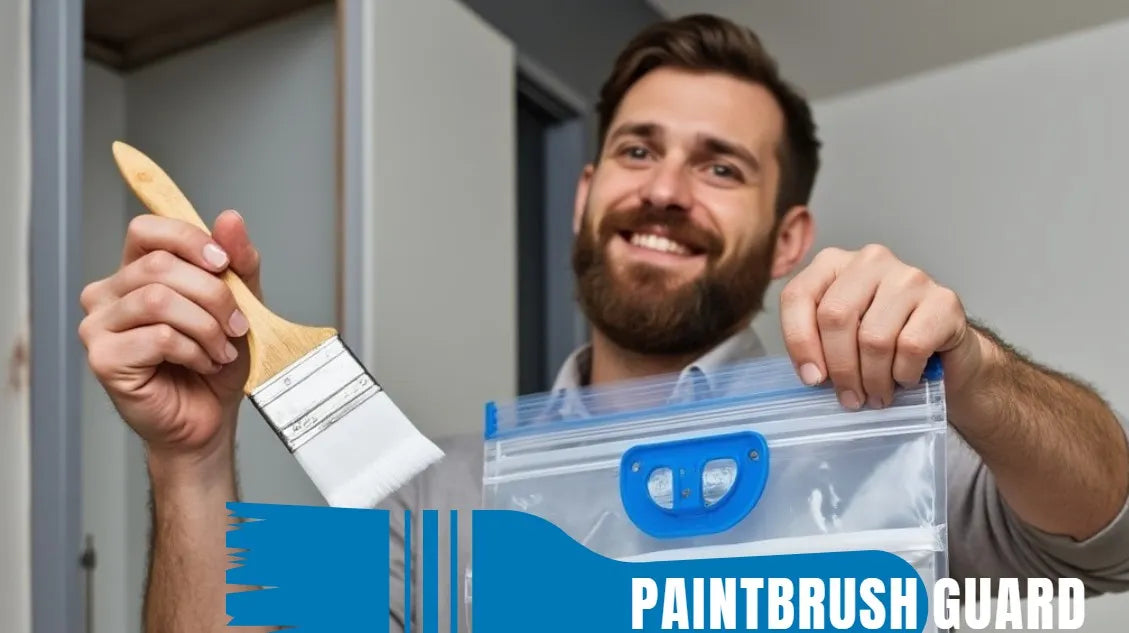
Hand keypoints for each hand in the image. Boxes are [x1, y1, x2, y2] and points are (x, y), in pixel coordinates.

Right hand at [79, 209, 262, 460]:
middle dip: (214, 295)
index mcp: (137, 272)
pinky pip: (158, 337)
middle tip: (238, 326)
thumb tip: (230, 219)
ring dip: (206, 327)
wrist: (210, 416)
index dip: (190, 239)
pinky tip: (203, 364)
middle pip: (160, 266)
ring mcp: (99, 326)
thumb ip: (237, 262)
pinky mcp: (103, 358)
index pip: (148, 230)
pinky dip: (194, 351)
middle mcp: (110, 294)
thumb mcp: (241, 303)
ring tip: (221, 350)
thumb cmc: (216, 362)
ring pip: (159, 300)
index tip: (223, 263)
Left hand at [778, 244, 986, 408]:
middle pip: (835, 316)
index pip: (798, 295)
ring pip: (874, 337)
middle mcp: (870, 261)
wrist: (945, 354)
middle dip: (839, 368)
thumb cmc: (883, 344)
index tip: (812, 379)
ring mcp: (909, 276)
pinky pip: (911, 346)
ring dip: (872, 379)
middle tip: (849, 398)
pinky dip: (903, 374)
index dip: (799, 342)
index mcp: (833, 263)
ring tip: (876, 396)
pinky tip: (904, 380)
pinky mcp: (943, 300)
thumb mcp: (840, 338)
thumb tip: (812, 373)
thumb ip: (817, 343)